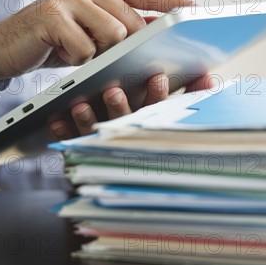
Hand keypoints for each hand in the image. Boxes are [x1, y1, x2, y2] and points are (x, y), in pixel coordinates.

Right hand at [0, 0, 190, 78]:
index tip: (198, 10)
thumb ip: (127, 25)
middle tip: (109, 56)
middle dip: (128, 47)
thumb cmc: (61, 38)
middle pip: (134, 22)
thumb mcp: (96, 29)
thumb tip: (164, 31)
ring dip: (100, 54)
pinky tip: (63, 52)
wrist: (10, 44)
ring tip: (80, 50)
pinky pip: (86, 49)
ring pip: (114, 35)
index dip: (173, 2)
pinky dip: (79, 60)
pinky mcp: (52, 13)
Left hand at [48, 73, 213, 139]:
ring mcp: (102, 146)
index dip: (158, 95)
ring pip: (95, 133)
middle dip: (119, 108)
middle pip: (124, 122)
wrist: (119, 187)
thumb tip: (209, 79)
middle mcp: (127, 138)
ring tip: (82, 104)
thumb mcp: (171, 113)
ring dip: (88, 119)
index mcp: (149, 126)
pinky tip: (56, 116)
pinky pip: (70, 142)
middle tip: (113, 91)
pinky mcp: (80, 152)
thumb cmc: (148, 135)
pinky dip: (63, 129)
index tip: (157, 77)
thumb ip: (192, 94)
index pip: (156, 111)